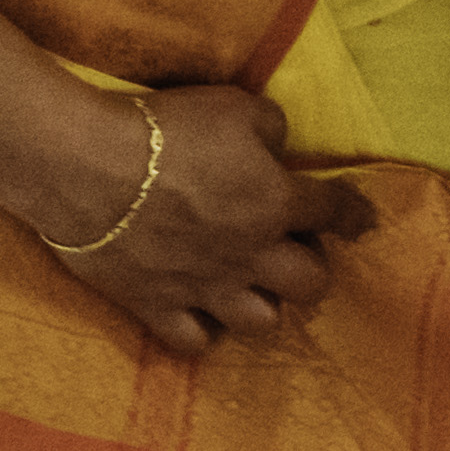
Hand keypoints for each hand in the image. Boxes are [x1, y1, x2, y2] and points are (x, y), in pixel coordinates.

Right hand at [26, 83, 373, 358]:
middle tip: (295, 251)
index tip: (362, 220)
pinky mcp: (155, 308)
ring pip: (262, 323)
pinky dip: (203, 333)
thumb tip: (276, 152)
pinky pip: (194, 343)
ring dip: (266, 305)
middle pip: (310, 285)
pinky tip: (201, 315)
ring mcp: (204, 289)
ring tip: (253, 287)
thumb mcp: (237, 107)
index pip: (336, 213)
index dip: (355, 215)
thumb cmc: (167, 130)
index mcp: (277, 204)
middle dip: (313, 269)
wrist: (87, 168)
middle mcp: (250, 256)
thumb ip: (270, 131)